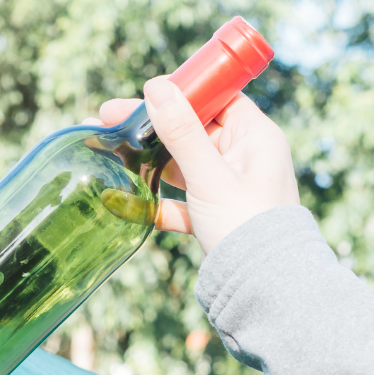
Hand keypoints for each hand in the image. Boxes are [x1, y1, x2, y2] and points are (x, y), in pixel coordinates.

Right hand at [84, 76, 299, 255]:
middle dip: (153, 127)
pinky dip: (160, 201)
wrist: (264, 287)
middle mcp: (246, 157)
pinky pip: (183, 200)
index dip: (181, 91)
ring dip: (151, 162)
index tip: (145, 91)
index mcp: (255, 137)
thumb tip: (157, 88)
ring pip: (184, 164)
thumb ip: (181, 132)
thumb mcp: (208, 175)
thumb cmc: (245, 224)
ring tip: (113, 155)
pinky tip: (129, 203)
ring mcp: (231, 187)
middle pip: (193, 129)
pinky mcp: (217, 215)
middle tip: (109, 119)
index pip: (216, 98)